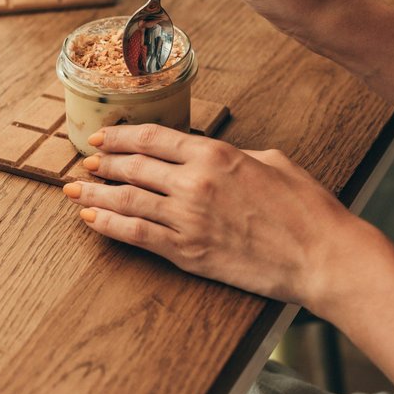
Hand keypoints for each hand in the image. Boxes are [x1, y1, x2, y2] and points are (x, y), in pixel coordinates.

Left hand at [63, 123, 358, 310]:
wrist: (321, 256)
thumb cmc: (304, 208)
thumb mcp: (271, 162)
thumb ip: (233, 156)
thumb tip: (210, 156)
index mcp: (215, 154)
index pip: (152, 138)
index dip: (119, 137)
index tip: (101, 138)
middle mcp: (194, 182)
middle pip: (133, 167)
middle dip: (103, 164)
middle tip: (85, 164)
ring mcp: (187, 219)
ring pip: (126, 201)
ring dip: (94, 194)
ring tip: (73, 191)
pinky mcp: (187, 252)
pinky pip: (136, 235)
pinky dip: (109, 226)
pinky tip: (91, 220)